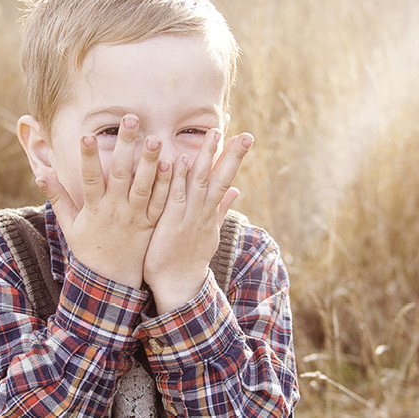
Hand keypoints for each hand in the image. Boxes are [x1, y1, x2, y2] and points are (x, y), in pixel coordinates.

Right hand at [37, 115, 171, 288]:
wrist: (111, 282)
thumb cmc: (88, 250)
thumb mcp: (69, 225)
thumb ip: (57, 198)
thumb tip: (40, 174)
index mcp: (94, 209)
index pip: (89, 178)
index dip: (87, 157)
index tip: (86, 135)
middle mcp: (115, 210)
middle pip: (120, 173)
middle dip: (125, 145)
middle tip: (131, 119)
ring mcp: (135, 217)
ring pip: (145, 186)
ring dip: (150, 161)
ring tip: (155, 138)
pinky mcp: (152, 223)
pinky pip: (161, 202)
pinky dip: (168, 184)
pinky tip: (174, 163)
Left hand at [143, 129, 253, 312]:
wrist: (178, 284)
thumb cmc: (189, 257)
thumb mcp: (210, 231)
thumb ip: (221, 208)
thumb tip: (237, 189)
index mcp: (211, 211)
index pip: (225, 178)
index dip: (233, 156)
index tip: (242, 135)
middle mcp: (204, 211)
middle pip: (221, 177)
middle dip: (233, 154)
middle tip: (246, 133)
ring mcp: (190, 216)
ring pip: (201, 181)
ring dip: (207, 156)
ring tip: (214, 134)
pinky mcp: (172, 222)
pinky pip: (176, 195)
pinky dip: (180, 178)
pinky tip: (182, 159)